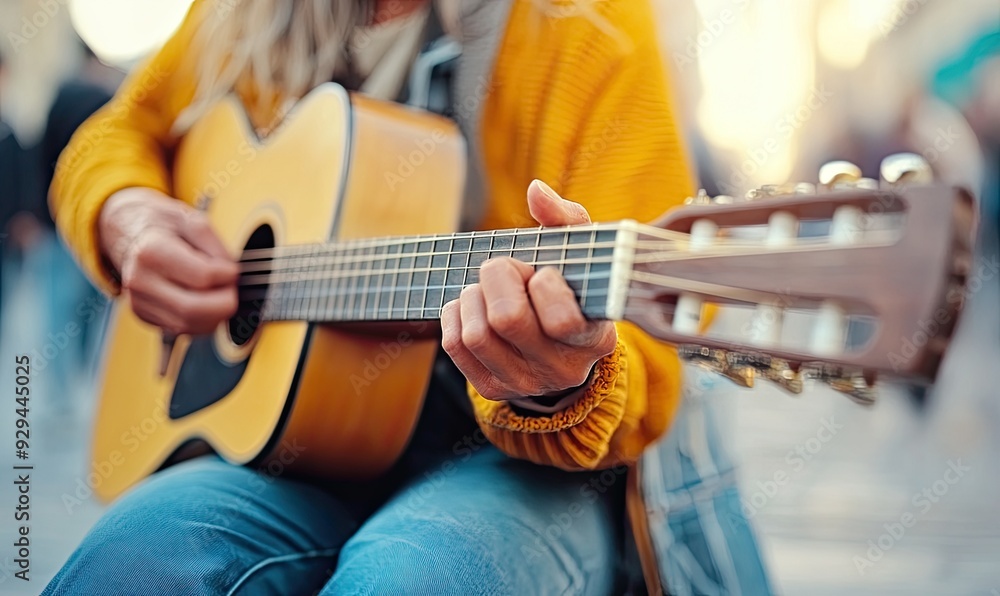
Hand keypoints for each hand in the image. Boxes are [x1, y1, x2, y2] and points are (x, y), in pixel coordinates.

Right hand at [98, 187, 238, 334]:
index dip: (228, 274)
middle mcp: (140, 281)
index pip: (203, 277)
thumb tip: (231, 275)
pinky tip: (205, 303)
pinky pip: (182, 329)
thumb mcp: (192, 220)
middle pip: (193, 309)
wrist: (130, 233)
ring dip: (216, 315)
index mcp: (151, 251)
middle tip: (232, 289)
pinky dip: (203, 321)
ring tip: (219, 294)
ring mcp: (139, 302)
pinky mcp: (144, 316)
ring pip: (189, 325)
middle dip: (225, 303)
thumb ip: (216, 246)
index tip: (232, 269)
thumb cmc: (164, 226)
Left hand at [441, 180, 617, 402]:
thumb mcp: (581, 254)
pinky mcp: (493, 388)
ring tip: (487, 288)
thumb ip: (566, 219)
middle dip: (498, 278)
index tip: (544, 272)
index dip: (544, 284)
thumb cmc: (571, 288)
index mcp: (594, 338)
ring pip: (477, 334)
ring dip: (473, 296)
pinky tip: (472, 306)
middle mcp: (564, 369)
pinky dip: (454, 314)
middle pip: (508, 319)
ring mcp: (527, 383)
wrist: (559, 346)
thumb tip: (536, 191)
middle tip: (505, 269)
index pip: (563, 319)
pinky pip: (455, 345)